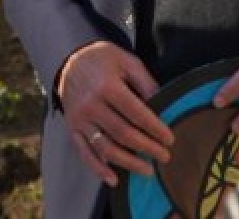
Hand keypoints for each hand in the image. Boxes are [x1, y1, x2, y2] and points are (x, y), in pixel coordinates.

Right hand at [57, 41, 172, 186]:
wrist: (68, 60)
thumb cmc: (102, 60)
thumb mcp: (127, 61)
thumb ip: (145, 82)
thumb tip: (162, 104)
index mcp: (107, 87)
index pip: (137, 114)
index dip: (155, 129)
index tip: (170, 139)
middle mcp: (92, 105)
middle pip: (123, 134)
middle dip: (147, 148)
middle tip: (164, 156)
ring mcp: (80, 119)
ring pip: (106, 147)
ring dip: (129, 163)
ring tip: (148, 170)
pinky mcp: (73, 129)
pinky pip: (85, 153)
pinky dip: (98, 169)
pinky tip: (113, 179)